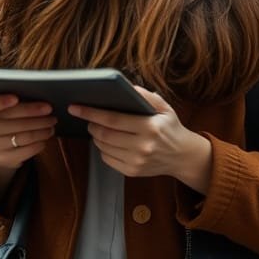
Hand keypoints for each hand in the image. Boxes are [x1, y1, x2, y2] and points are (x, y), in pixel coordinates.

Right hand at [0, 95, 56, 192]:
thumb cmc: (6, 112)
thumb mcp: (4, 101)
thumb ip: (15, 93)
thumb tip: (39, 89)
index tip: (15, 98)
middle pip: (12, 120)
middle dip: (34, 114)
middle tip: (50, 109)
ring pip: (23, 136)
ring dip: (42, 128)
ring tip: (52, 122)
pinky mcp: (4, 158)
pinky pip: (27, 150)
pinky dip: (40, 142)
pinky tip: (46, 136)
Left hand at [70, 87, 212, 193]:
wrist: (182, 156)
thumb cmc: (171, 128)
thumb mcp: (165, 108)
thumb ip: (146, 97)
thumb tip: (127, 87)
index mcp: (150, 127)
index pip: (113, 119)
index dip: (91, 113)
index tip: (76, 107)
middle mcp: (142, 146)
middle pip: (104, 135)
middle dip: (91, 125)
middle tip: (89, 119)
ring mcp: (136, 161)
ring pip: (103, 147)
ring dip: (96, 137)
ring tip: (98, 129)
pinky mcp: (131, 171)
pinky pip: (107, 159)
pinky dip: (102, 149)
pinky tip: (108, 142)